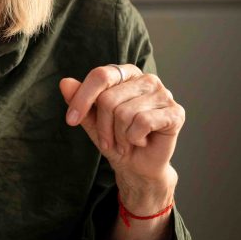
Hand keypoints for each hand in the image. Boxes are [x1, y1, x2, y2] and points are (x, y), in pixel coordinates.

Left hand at [59, 64, 184, 204]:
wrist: (136, 165)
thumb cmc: (115, 138)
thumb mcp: (91, 120)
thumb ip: (79, 100)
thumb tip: (65, 82)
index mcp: (126, 74)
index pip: (100, 76)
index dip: (82, 99)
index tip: (70, 121)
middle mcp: (147, 79)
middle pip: (109, 99)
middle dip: (104, 126)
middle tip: (111, 139)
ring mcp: (164, 94)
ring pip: (124, 113)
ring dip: (119, 136)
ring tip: (127, 141)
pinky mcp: (175, 112)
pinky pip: (142, 123)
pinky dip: (135, 138)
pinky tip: (141, 141)